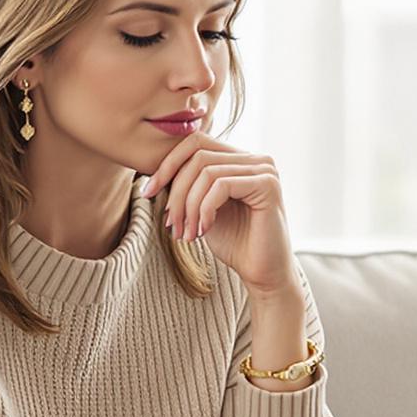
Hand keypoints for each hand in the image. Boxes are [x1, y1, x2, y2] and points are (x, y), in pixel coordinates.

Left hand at [142, 133, 297, 296]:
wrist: (262, 274)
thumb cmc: (234, 244)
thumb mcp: (202, 209)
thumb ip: (188, 186)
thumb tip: (154, 172)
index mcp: (239, 159)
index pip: (195, 143)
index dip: (167, 165)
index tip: (148, 192)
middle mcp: (255, 158)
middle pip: (198, 157)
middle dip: (176, 191)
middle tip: (171, 224)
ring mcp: (264, 169)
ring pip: (206, 172)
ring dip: (188, 206)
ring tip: (186, 233)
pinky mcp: (268, 184)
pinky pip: (221, 185)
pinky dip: (205, 210)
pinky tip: (204, 230)